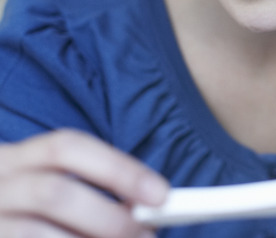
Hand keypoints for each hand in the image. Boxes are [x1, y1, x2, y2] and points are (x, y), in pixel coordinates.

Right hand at [0, 129, 168, 237]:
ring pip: (36, 234)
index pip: (67, 148)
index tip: (161, 194)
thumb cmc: (31, 210)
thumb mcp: (47, 184)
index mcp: (14, 158)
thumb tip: (151, 203)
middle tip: (145, 234)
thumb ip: (92, 186)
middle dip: (109, 217)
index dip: (117, 168)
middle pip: (53, 194)